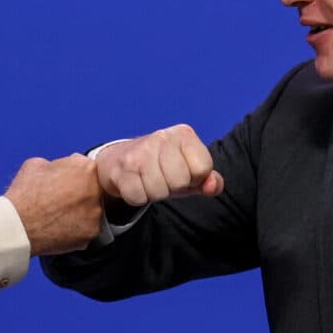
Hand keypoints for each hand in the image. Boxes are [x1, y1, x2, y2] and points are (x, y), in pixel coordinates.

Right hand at [5, 154, 104, 255]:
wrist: (18, 225)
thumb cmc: (24, 195)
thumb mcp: (36, 164)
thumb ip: (57, 164)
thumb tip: (60, 168)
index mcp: (85, 168)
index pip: (88, 169)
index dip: (75, 175)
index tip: (66, 182)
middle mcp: (95, 190)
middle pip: (93, 190)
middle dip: (80, 194)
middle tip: (61, 200)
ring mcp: (95, 213)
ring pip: (92, 211)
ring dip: (80, 212)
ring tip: (59, 215)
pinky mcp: (91, 233)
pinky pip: (87, 229)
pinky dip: (77, 229)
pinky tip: (60, 227)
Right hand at [95, 125, 223, 207]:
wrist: (118, 159)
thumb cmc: (161, 167)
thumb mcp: (189, 171)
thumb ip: (209, 180)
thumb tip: (213, 186)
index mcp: (183, 134)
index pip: (203, 168)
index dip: (194, 179)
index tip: (183, 173)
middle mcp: (161, 137)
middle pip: (180, 182)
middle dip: (173, 188)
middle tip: (163, 178)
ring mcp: (139, 152)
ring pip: (159, 192)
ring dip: (154, 194)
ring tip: (148, 181)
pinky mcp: (120, 168)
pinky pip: (138, 198)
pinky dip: (137, 198)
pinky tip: (135, 184)